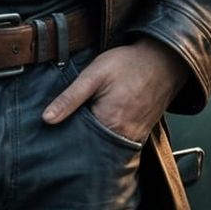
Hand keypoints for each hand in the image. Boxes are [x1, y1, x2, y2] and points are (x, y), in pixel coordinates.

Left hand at [41, 38, 188, 143]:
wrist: (163, 60)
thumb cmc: (128, 64)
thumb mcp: (94, 74)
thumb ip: (70, 98)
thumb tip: (46, 119)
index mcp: (108, 122)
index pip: (79, 142)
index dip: (65, 137)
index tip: (54, 135)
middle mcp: (123, 135)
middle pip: (93, 149)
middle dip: (79, 143)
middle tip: (67, 133)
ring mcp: (135, 137)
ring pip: (107, 148)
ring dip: (94, 142)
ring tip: (84, 130)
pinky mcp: (142, 134)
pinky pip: (121, 144)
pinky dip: (109, 139)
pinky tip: (102, 128)